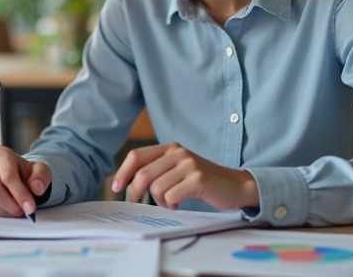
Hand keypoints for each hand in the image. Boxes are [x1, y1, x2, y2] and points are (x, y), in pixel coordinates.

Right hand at [0, 146, 51, 217]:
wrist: (18, 174)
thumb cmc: (28, 173)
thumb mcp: (41, 171)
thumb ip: (41, 178)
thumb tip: (36, 188)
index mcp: (3, 154)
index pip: (8, 176)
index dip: (19, 195)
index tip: (30, 208)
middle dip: (9, 205)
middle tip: (21, 212)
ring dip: (1, 211)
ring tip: (14, 212)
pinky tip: (2, 211)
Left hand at [112, 143, 257, 210]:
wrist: (236, 185)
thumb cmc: (202, 181)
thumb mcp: (178, 169)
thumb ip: (157, 170)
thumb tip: (128, 184)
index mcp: (170, 148)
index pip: (136, 156)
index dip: (123, 172)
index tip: (116, 187)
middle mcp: (178, 153)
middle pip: (143, 174)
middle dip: (135, 192)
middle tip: (137, 203)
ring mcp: (189, 165)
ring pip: (156, 187)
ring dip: (159, 201)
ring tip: (169, 203)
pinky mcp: (198, 179)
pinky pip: (171, 195)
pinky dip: (171, 205)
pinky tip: (178, 205)